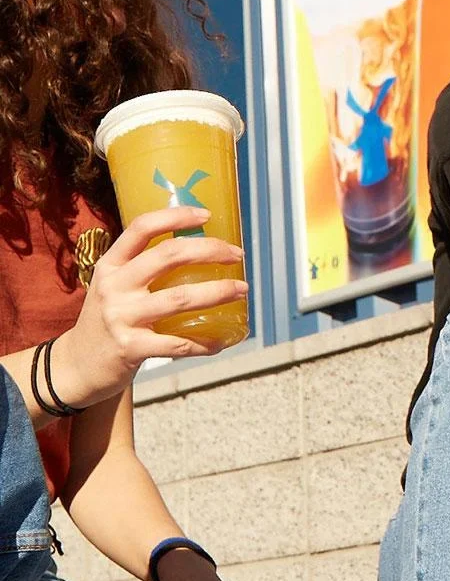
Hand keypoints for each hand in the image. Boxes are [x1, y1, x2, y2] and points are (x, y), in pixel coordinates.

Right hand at [52, 207, 247, 408]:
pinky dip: (205, 342)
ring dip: (218, 292)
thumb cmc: (108, 317)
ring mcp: (121, 317)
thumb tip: (197, 247)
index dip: (176, 216)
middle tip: (236, 254)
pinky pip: (178, 344)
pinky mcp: (130, 348)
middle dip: (210, 250)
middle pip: (169, 256)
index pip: (142, 228)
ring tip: (242, 290)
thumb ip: (143, 267)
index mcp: (111, 265)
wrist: (76, 365)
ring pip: (181, 298)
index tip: (207, 215)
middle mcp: (114, 286)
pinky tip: (221, 341)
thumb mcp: (114, 284)